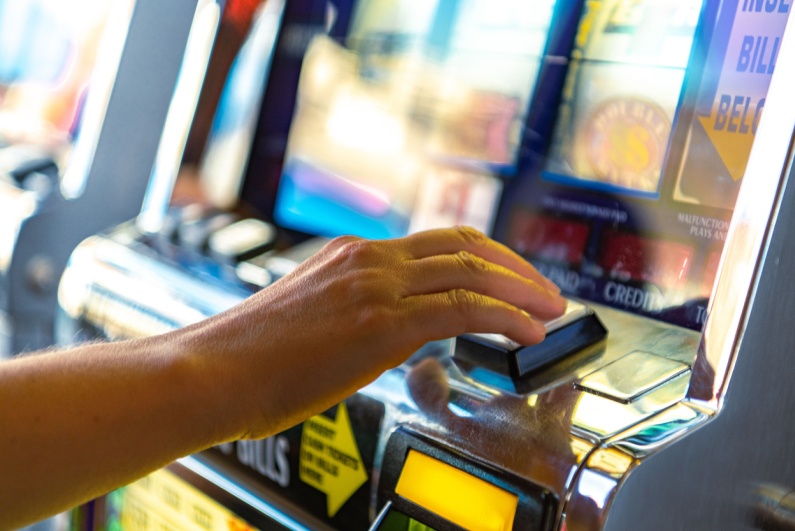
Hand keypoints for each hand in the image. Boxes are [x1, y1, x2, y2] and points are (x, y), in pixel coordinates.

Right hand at [181, 226, 565, 438]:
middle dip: (515, 267)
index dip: (486, 257)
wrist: (211, 372)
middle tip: (545, 291)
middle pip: (464, 244)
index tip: (511, 278)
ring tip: (550, 310)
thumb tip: (391, 331)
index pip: (438, 241)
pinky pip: (461, 309)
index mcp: (352, 254)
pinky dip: (504, 317)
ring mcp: (374, 285)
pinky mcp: (380, 321)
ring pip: (470, 271)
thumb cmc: (252, 357)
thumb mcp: (311, 317)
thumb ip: (355, 310)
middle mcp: (367, 258)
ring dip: (521, 289)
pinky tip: (527, 333)